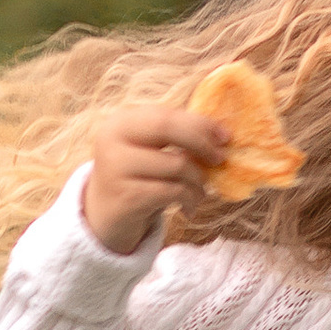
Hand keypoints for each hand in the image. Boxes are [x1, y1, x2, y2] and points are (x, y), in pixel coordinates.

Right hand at [82, 105, 231, 254]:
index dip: (199, 123)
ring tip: (200, 192)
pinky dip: (189, 199)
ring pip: (176, 165)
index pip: (166, 114)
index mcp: (121, 122)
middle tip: (220, 159)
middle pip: (167, 129)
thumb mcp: (149, 151)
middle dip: (201, 143)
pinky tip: (188, 207)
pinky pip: (172, 191)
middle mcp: (112, 140)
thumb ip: (175, 137)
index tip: (225, 136)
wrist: (105, 215)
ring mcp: (116, 168)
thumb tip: (220, 133)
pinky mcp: (125, 196)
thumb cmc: (138, 177)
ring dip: (198, 181)